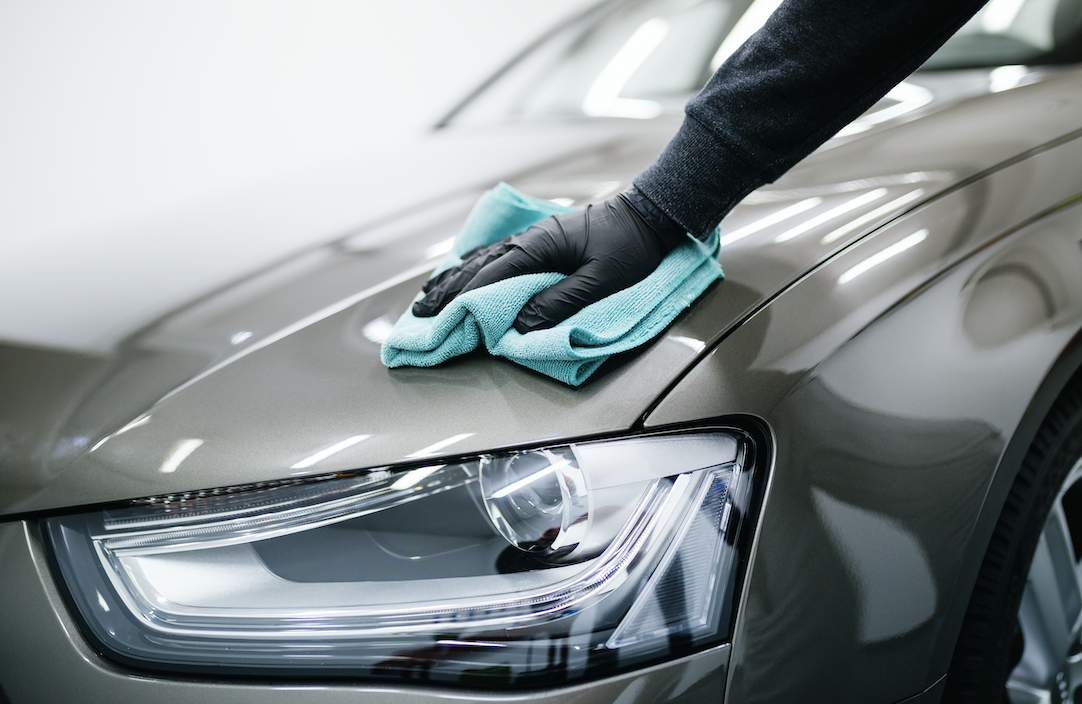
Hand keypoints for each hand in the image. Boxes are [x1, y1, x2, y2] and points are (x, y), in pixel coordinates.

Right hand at [412, 187, 686, 332]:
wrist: (651, 214)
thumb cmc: (632, 247)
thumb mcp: (602, 281)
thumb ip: (560, 302)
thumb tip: (520, 325)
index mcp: (540, 246)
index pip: (493, 277)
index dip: (464, 300)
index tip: (439, 319)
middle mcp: (529, 240)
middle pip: (478, 267)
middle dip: (448, 291)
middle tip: (420, 313)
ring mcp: (534, 238)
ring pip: (484, 260)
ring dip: (455, 280)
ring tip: (430, 297)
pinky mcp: (542, 241)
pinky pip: (498, 255)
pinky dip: (474, 268)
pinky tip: (463, 273)